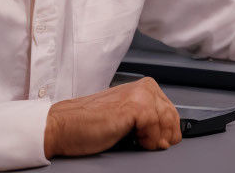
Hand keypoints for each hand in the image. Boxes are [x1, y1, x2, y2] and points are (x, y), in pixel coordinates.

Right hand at [44, 77, 181, 157]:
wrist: (63, 125)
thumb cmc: (88, 124)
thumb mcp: (125, 118)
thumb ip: (146, 119)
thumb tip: (166, 135)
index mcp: (144, 88)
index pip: (170, 110)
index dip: (170, 129)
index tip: (164, 142)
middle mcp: (145, 87)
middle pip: (172, 116)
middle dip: (167, 135)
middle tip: (154, 147)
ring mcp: (141, 95)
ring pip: (166, 121)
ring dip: (157, 139)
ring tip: (142, 143)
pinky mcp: (135, 106)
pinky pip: (155, 127)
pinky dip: (149, 140)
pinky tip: (138, 141)